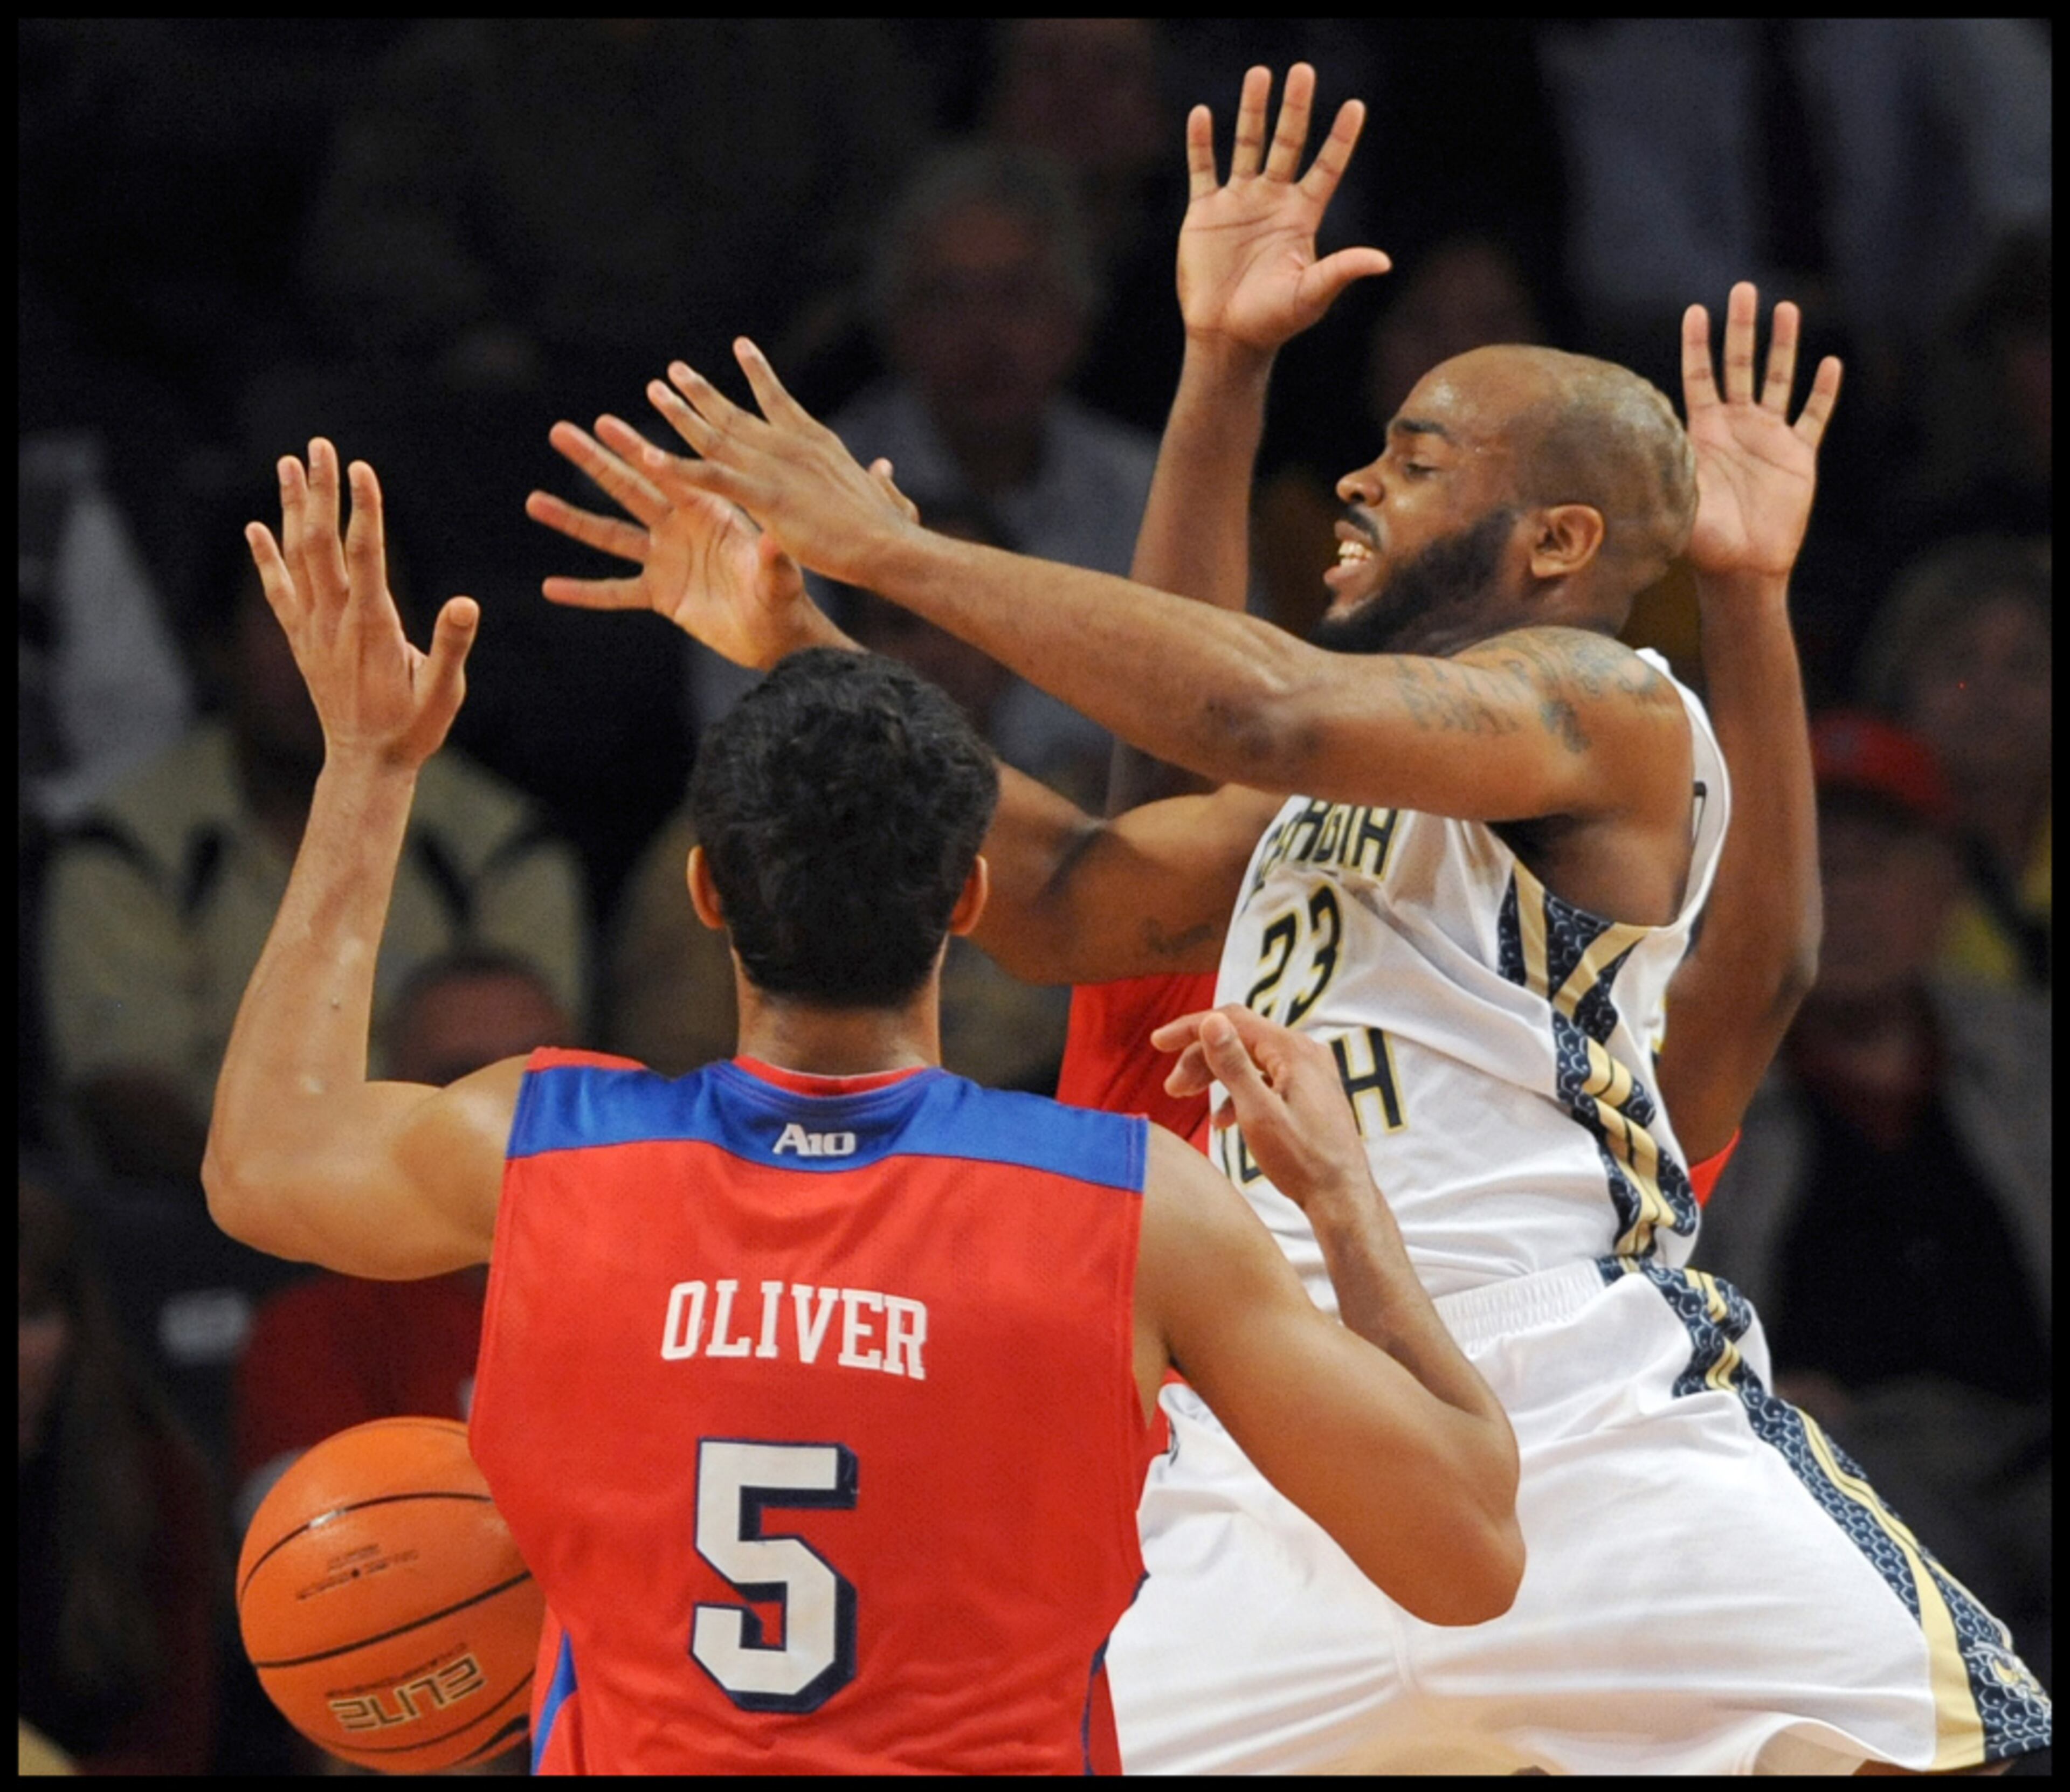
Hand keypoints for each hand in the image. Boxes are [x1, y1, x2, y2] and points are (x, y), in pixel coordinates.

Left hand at [245, 441, 476, 772]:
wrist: (365, 763)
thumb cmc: (413, 728)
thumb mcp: (444, 691)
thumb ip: (453, 646)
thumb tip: (467, 604)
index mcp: (373, 626)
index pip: (365, 554)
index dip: (364, 509)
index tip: (361, 467)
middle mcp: (334, 621)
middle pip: (321, 543)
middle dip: (321, 491)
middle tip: (321, 445)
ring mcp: (312, 629)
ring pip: (296, 557)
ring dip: (291, 508)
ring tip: (288, 464)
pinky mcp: (301, 641)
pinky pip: (278, 591)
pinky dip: (266, 557)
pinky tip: (257, 527)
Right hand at [528, 416, 834, 670]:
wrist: (779, 635)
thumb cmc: (786, 599)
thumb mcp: (780, 579)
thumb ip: (771, 561)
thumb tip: (776, 542)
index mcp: (709, 513)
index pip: (667, 474)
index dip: (636, 450)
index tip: (605, 422)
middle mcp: (680, 528)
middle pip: (629, 489)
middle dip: (595, 461)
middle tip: (560, 432)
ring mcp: (666, 559)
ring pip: (610, 535)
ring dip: (572, 519)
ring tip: (534, 500)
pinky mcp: (660, 594)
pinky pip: (614, 593)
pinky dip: (584, 592)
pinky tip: (551, 588)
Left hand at [615, 342, 917, 591]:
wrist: (887, 545)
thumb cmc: (890, 529)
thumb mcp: (885, 495)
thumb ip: (879, 480)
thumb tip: (883, 468)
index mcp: (817, 443)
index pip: (780, 400)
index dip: (759, 374)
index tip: (741, 346)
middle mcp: (790, 445)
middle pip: (735, 413)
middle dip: (702, 392)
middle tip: (675, 371)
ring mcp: (774, 468)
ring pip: (715, 436)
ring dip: (681, 413)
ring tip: (655, 391)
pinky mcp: (765, 496)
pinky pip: (710, 478)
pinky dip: (678, 467)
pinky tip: (647, 456)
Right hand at [1152, 1004, 1373, 1216]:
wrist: (1342, 1198)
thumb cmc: (1302, 1161)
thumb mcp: (1258, 1112)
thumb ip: (1233, 1064)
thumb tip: (1211, 1021)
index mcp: (1292, 1050)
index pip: (1232, 1020)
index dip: (1191, 1028)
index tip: (1159, 1043)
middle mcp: (1304, 1053)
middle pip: (1240, 1039)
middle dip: (1200, 1058)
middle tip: (1173, 1088)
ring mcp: (1310, 1072)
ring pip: (1251, 1059)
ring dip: (1216, 1075)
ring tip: (1188, 1098)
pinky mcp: (1310, 1092)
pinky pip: (1266, 1078)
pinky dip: (1239, 1091)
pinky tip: (1222, 1118)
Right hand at [1176, 64, 1389, 356]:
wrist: (1226, 337)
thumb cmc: (1273, 320)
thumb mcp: (1312, 294)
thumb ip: (1342, 269)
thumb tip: (1383, 262)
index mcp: (1302, 215)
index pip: (1326, 167)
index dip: (1340, 138)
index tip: (1355, 105)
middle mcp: (1273, 200)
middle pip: (1287, 143)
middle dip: (1294, 108)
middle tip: (1302, 71)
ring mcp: (1239, 202)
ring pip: (1247, 145)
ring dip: (1252, 111)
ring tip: (1259, 74)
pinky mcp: (1205, 212)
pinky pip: (1203, 169)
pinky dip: (1201, 142)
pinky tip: (1204, 114)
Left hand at [1682, 283, 1841, 585]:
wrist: (1742, 568)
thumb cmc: (1704, 541)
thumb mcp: (1678, 500)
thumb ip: (1664, 471)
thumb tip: (1632, 454)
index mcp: (1704, 432)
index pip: (1699, 377)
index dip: (1697, 345)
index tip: (1695, 310)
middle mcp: (1736, 427)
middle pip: (1740, 366)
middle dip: (1741, 329)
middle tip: (1743, 289)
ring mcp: (1769, 438)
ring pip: (1779, 380)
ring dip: (1784, 345)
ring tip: (1787, 308)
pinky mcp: (1799, 455)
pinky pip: (1813, 416)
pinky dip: (1824, 391)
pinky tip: (1832, 363)